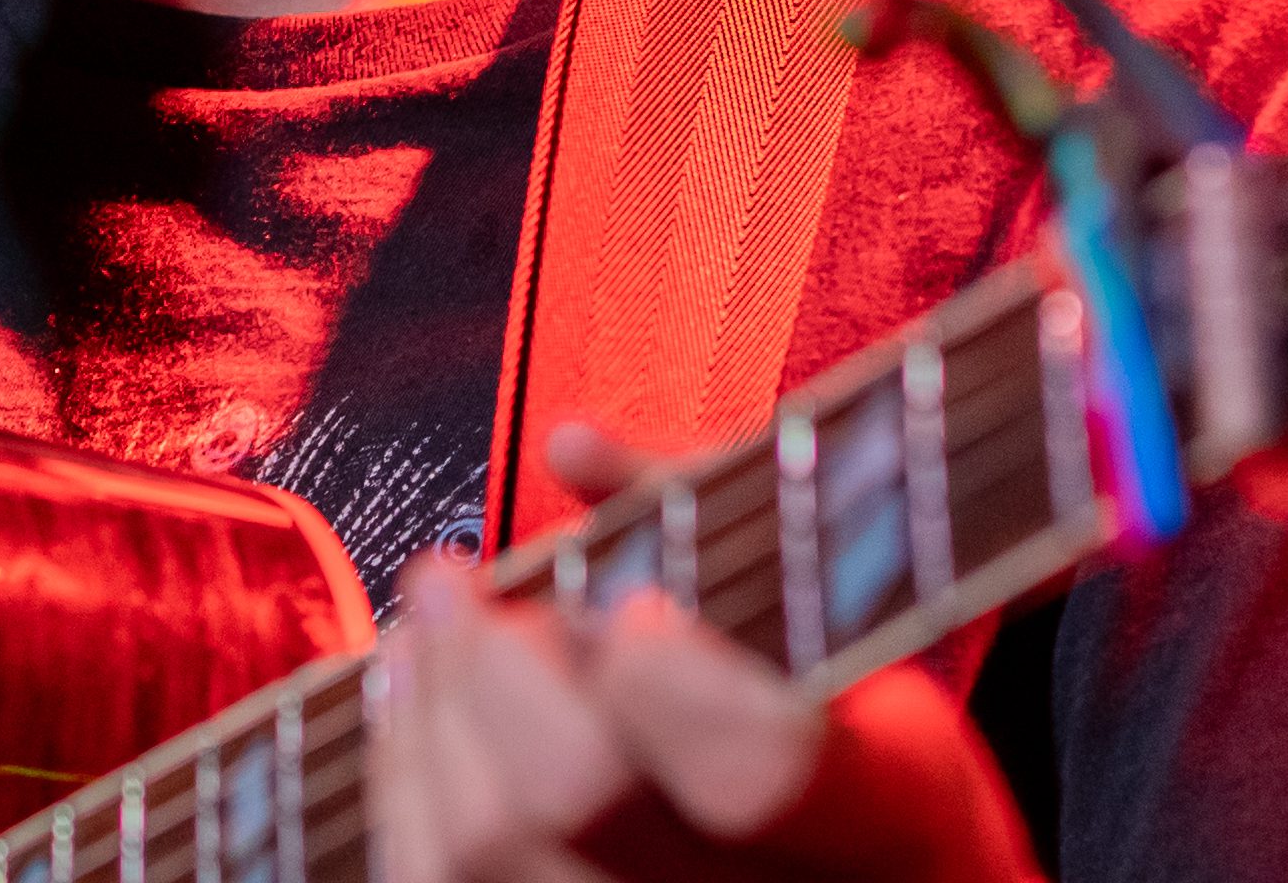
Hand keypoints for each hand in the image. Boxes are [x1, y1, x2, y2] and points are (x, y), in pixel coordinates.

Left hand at [369, 425, 1040, 882]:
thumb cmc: (860, 747)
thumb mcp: (854, 623)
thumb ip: (716, 514)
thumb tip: (567, 446)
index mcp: (883, 817)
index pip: (756, 769)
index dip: (673, 683)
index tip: (637, 609)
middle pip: (574, 798)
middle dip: (492, 660)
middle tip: (460, 581)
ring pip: (480, 847)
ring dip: (427, 703)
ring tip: (429, 622)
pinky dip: (405, 773)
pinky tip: (412, 698)